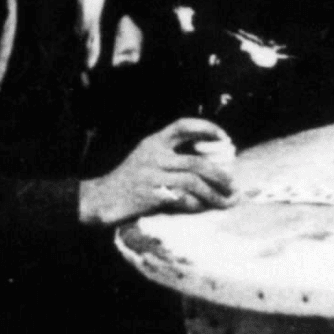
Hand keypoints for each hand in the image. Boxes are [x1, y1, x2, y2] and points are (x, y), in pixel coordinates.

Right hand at [80, 117, 236, 228]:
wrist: (100, 199)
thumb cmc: (130, 180)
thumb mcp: (147, 158)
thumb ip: (171, 155)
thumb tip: (211, 162)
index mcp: (153, 142)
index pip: (183, 126)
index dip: (207, 129)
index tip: (226, 139)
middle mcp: (153, 155)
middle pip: (197, 162)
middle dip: (220, 175)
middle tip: (233, 186)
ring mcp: (150, 175)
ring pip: (193, 182)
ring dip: (214, 194)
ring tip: (226, 202)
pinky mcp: (149, 195)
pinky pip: (182, 199)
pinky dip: (196, 204)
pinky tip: (203, 208)